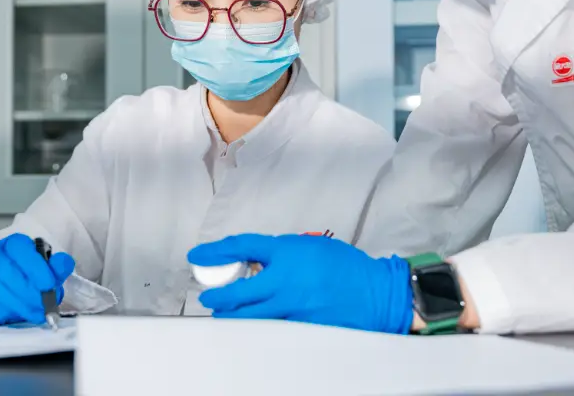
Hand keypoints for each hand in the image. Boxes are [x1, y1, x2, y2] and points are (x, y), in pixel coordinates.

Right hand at [0, 234, 74, 324]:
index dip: (35, 267)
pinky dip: (5, 313)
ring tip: (37, 313)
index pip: (20, 249)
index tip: (50, 284)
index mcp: (12, 244)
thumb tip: (64, 263)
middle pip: (7, 272)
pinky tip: (19, 315)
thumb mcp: (49, 267)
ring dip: (19, 305)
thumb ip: (58, 265)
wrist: (13, 282)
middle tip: (45, 306)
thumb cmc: (31, 274)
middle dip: (29, 292)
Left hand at [188, 234, 412, 333]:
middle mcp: (286, 279)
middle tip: (208, 294)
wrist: (376, 292)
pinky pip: (272, 326)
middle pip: (239, 290)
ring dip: (232, 314)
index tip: (198, 255)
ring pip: (250, 314)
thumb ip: (282, 252)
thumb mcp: (310, 246)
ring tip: (221, 313)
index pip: (242, 247)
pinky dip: (258, 325)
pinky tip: (251, 324)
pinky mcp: (301, 326)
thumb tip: (258, 261)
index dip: (215, 251)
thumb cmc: (346, 266)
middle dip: (218, 294)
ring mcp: (293, 305)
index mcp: (288, 251)